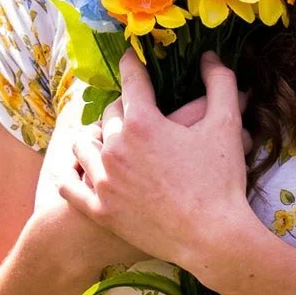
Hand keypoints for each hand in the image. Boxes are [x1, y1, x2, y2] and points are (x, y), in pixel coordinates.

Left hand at [59, 48, 253, 269]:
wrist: (212, 238)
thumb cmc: (221, 181)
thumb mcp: (226, 125)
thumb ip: (220, 83)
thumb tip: (210, 56)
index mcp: (142, 122)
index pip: (132, 80)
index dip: (133, 64)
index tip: (131, 57)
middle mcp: (115, 147)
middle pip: (110, 114)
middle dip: (123, 108)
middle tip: (134, 110)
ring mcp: (103, 181)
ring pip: (83, 146)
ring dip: (94, 138)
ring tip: (104, 139)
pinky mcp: (99, 210)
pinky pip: (69, 185)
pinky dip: (69, 173)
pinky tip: (73, 169)